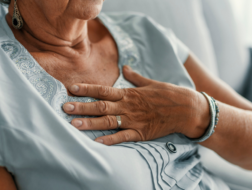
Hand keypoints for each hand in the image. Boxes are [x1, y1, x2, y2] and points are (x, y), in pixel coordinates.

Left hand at [63, 66, 209, 144]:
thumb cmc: (168, 94)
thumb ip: (135, 77)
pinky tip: (96, 142)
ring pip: (108, 122)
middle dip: (82, 107)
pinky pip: (123, 137)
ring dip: (90, 123)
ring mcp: (134, 120)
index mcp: (129, 93)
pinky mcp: (141, 133)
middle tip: (65, 108)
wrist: (186, 109)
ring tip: (74, 124)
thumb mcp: (150, 82)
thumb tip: (126, 67)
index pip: (103, 89)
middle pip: (101, 106)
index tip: (72, 88)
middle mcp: (128, 106)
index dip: (87, 89)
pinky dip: (110, 140)